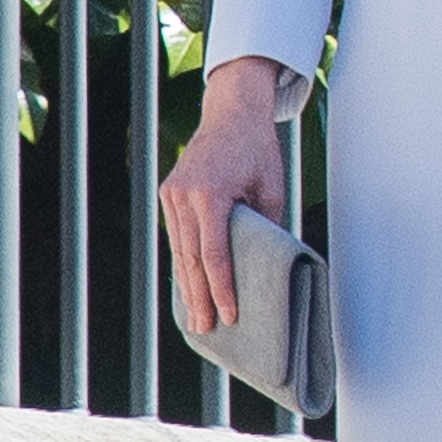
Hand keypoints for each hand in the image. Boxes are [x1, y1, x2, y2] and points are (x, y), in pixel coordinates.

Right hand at [160, 56, 285, 332]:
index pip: (215, 254)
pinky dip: (184, 262)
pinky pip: (177, 236)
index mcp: (210, 194)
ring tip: (196, 318)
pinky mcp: (169, 193)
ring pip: (180, 250)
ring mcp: (172, 194)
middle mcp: (184, 195)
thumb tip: (269, 266)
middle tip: (206, 329)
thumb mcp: (272, 189)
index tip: (230, 315)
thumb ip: (266, 227)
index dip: (222, 288)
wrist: (231, 112)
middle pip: (191, 258)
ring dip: (188, 285)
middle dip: (199, 297)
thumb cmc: (258, 150)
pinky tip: (189, 286)